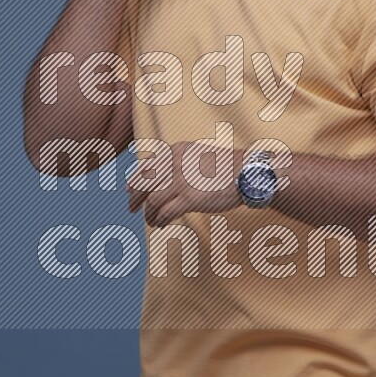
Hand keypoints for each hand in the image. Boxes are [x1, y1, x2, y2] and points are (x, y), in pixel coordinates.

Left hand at [126, 141, 242, 228]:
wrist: (247, 172)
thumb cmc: (228, 166)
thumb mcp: (199, 154)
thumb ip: (180, 161)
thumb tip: (164, 174)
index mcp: (176, 151)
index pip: (147, 165)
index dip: (135, 179)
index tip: (128, 189)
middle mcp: (175, 164)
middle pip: (144, 183)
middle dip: (135, 197)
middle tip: (131, 208)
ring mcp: (181, 182)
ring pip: (152, 201)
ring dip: (148, 213)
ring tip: (151, 220)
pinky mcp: (189, 199)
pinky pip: (165, 213)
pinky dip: (160, 220)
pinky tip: (161, 224)